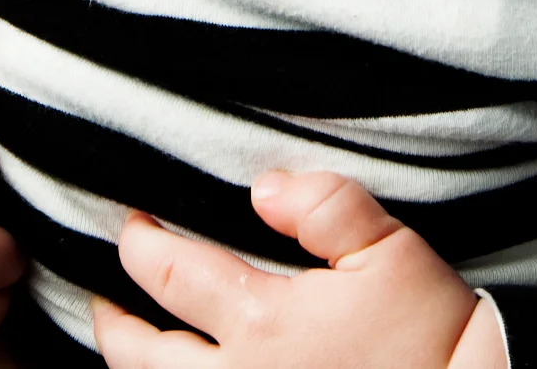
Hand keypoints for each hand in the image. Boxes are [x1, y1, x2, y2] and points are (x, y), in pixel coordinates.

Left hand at [92, 172, 506, 368]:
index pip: (169, 275)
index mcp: (264, 321)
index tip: (134, 226)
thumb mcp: (389, 249)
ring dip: (131, 366)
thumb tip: (262, 186)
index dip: (139, 244)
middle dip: (112, 320)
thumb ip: (325, 206)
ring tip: (128, 346)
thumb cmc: (432, 330)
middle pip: (139, 354)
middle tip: (104, 297)